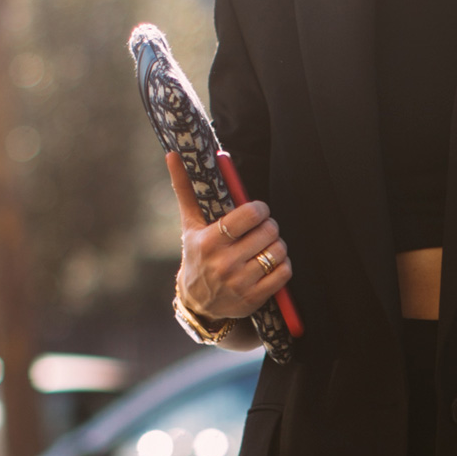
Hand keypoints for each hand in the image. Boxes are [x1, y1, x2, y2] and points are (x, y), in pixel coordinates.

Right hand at [167, 150, 289, 318]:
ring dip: (278, 245)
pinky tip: (271, 263)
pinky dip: (283, 265)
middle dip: (269, 226)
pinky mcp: (254, 298)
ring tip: (267, 244)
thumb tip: (172, 154)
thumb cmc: (196, 254)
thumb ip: (185, 189)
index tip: (258, 210)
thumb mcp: (190, 224)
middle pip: (268, 232)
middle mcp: (224, 263)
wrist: (198, 301)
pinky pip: (284, 273)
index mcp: (209, 241)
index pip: (249, 215)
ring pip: (278, 251)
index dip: (260, 209)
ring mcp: (240, 283)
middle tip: (263, 227)